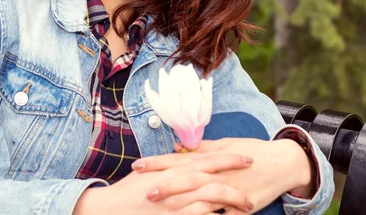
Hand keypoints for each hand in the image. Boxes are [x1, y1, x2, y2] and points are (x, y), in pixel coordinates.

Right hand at [74, 151, 255, 214]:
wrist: (110, 209)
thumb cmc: (129, 191)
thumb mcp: (151, 171)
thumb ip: (171, 164)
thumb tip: (184, 155)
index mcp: (174, 169)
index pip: (207, 159)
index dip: (230, 158)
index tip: (248, 156)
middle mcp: (177, 184)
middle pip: (214, 177)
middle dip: (237, 177)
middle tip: (256, 177)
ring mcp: (176, 204)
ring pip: (212, 200)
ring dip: (233, 201)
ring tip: (248, 204)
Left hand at [134, 138, 313, 213]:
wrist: (283, 163)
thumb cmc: (253, 151)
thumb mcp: (226, 145)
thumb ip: (201, 148)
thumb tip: (177, 147)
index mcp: (213, 158)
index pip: (180, 159)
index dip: (159, 162)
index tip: (138, 165)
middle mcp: (219, 173)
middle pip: (188, 179)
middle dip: (166, 184)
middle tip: (144, 190)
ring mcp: (230, 191)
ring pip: (202, 199)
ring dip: (181, 204)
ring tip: (162, 208)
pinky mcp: (240, 207)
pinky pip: (220, 214)